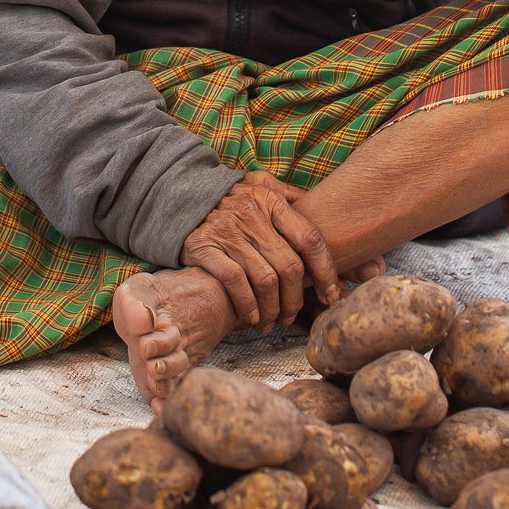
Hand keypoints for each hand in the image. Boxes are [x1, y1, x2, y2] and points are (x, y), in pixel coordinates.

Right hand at [180, 169, 339, 332]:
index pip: (310, 238)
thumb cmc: (230, 200)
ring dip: (272, 308)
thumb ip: (291, 198)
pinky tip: (251, 315)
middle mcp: (252, 214)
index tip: (330, 294)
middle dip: (296, 299)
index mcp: (272, 201)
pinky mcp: (204, 246)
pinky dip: (248, 304)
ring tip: (271, 320)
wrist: (178, 198)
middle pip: (289, 266)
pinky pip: (236, 282)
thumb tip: (329, 216)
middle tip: (292, 315)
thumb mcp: (261, 187)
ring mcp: (228, 231)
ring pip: (265, 280)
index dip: (325, 271)